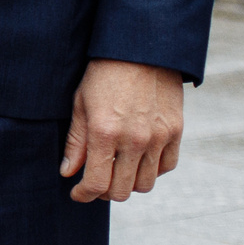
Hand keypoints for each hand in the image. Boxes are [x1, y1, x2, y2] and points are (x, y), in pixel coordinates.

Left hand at [62, 59, 182, 202]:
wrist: (141, 50)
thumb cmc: (103, 74)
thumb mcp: (80, 104)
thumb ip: (75, 142)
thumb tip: (68, 172)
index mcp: (104, 133)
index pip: (96, 183)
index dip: (84, 195)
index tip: (77, 193)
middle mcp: (134, 140)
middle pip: (122, 191)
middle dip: (104, 192)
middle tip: (95, 182)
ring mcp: (158, 137)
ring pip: (145, 184)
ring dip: (129, 183)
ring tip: (116, 170)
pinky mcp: (175, 132)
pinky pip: (166, 167)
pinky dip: (151, 170)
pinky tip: (138, 159)